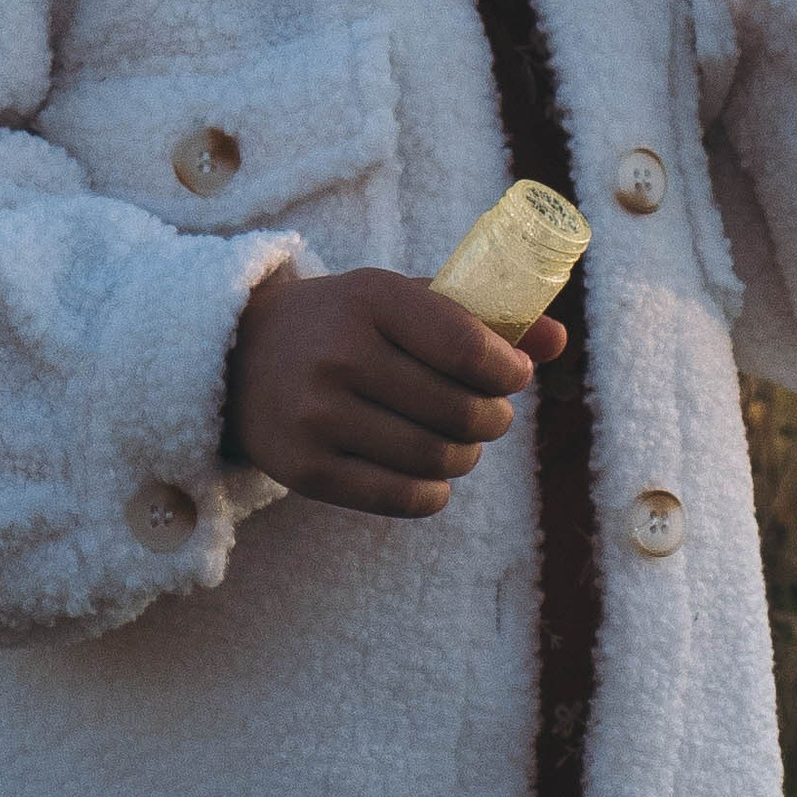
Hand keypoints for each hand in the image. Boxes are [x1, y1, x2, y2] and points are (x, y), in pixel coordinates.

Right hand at [223, 268, 568, 520]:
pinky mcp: (306, 470)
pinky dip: (434, 493)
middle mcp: (340, 354)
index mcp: (370, 298)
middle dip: (493, 419)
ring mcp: (318, 415)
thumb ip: (479, 316)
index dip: (510, 372)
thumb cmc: (343, 324)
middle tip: (489, 415)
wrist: (237, 357)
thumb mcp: (401, 300)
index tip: (513, 377)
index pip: (469, 347)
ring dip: (465, 456)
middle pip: (461, 410)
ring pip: (438, 458)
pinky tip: (430, 476)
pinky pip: (404, 499)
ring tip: (458, 442)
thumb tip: (558, 339)